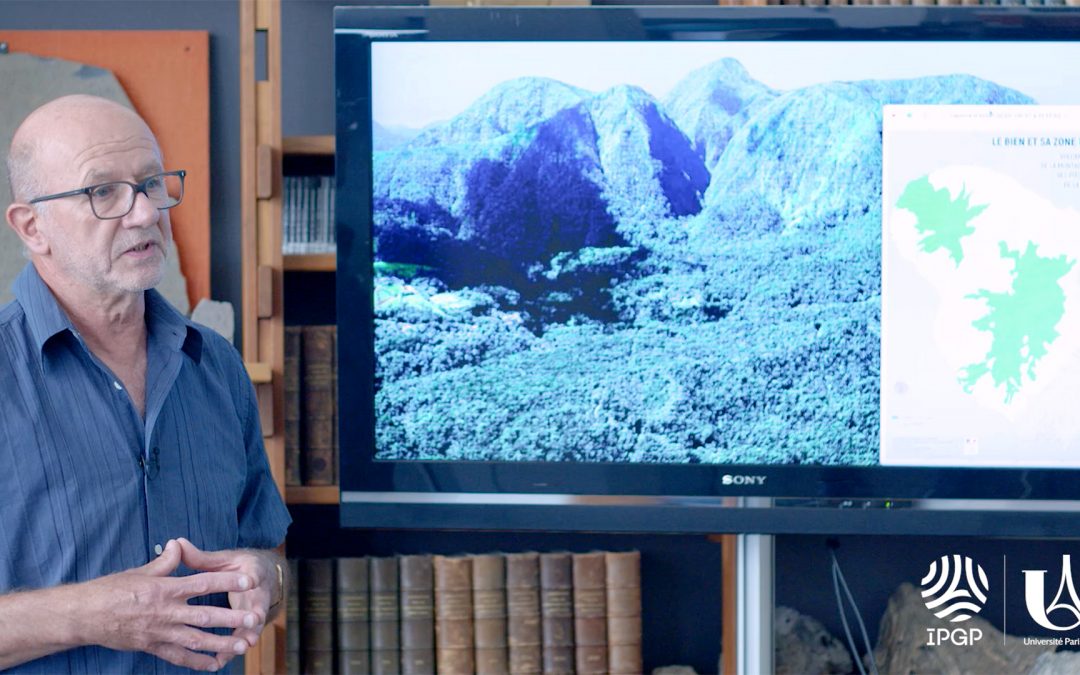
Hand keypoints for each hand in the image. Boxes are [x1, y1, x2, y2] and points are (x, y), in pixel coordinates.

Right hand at [78, 539, 256, 670]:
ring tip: (242, 646)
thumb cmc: (112, 589)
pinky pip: (178, 657)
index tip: (248, 580)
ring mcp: (159, 632)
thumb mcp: (140, 570)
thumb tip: (179, 544)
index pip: (203, 582)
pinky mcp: (152, 647)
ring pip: (196, 640)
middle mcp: (166, 611)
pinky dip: (197, 663)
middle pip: (204, 615)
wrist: (84, 615)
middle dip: (231, 618)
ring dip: (220, 644)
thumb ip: (165, 561)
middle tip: (253, 619)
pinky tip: (214, 665)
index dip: (227, 581)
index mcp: (165, 588)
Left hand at [175, 538, 280, 669]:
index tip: (251, 581)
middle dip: (254, 614)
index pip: (254, 574)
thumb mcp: (226, 559)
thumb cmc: (241, 567)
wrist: (266, 578)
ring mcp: (256, 611)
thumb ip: (202, 557)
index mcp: (253, 572)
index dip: (252, 578)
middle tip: (253, 622)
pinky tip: (218, 662)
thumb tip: (176, 543)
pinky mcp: (251, 626)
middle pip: (257, 605)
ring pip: (251, 627)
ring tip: (235, 649)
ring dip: (243, 637)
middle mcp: (258, 593)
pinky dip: (231, 650)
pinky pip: (240, 639)